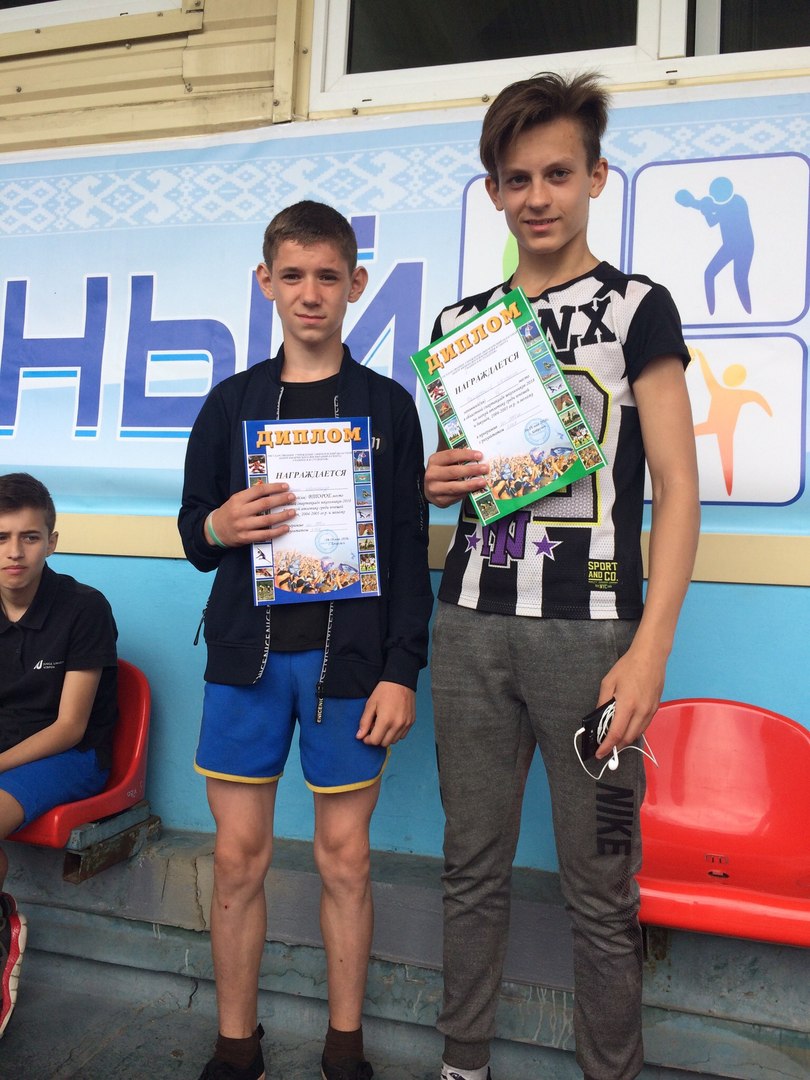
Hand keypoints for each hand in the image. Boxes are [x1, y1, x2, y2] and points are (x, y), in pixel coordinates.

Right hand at [207, 482, 295, 547]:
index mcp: (238, 499)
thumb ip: (251, 496)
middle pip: (264, 504)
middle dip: (281, 500)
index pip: (259, 490)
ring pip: (266, 520)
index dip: (274, 488)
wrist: (215, 529)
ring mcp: (243, 525)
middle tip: (292, 497)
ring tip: (292, 512)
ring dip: (282, 516)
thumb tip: (273, 491)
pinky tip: (286, 528)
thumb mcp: (236, 500)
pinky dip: (277, 531)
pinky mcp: (245, 537)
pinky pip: (264, 535)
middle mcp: (240, 511)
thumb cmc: (229, 512)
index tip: (286, 486)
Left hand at [356, 682, 415, 746]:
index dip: (367, 739)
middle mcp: (397, 724)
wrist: (401, 681)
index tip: (365, 735)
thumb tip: (359, 736)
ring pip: (394, 741)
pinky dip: (395, 734)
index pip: (375, 741)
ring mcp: (406, 724)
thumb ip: (364, 722)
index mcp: (385, 720)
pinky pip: (402, 735)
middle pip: (384, 743)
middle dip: (376, 739)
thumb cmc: (384, 691)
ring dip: (386, 737)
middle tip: (373, 729)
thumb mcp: (370, 704)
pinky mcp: (411, 722)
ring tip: (383, 725)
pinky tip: (391, 724)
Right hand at [424, 447, 488, 507]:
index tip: (479, 455)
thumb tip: (478, 458)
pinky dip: (466, 493)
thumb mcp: (446, 462)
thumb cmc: (442, 473)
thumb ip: (459, 459)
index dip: (466, 455)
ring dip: (471, 484)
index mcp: (434, 461)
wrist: (431, 488)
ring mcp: (434, 489)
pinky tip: (474, 490)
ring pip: (455, 487)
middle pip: (454, 471)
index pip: (451, 455)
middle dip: (471, 470)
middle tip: (484, 469)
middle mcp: (432, 474)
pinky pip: (456, 497)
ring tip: (482, 482)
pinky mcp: (440, 500)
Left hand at [593, 643, 666, 758]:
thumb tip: (598, 718)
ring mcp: (650, 711)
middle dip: (616, 747)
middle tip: (605, 748)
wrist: (651, 656)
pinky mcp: (656, 708)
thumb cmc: (627, 667)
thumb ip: (602, 702)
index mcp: (627, 705)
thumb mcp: (608, 682)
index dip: (607, 746)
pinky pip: (644, 726)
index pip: (616, 734)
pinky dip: (634, 731)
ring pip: (638, 734)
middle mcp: (641, 712)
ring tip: (614, 740)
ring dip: (626, 740)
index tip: (599, 754)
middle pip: (628, 738)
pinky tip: (627, 728)